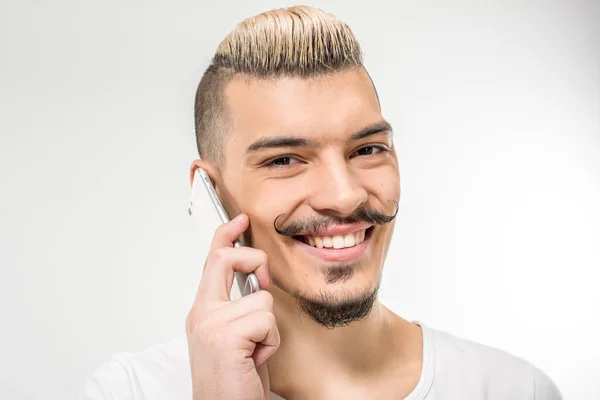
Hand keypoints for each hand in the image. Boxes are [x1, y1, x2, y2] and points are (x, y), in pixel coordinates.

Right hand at [185, 214, 279, 399]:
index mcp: (203, 311)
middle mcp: (202, 313)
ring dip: (268, 328)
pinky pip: (267, 321)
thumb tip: (259, 283)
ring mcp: (211, 323)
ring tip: (254, 350)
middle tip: (261, 281)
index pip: (212, 260)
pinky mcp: (225, 336)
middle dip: (253, 260)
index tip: (239, 220)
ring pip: (262, 299)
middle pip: (227, 259)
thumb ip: (239, 308)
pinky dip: (270, 342)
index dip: (226, 235)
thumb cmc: (232, 379)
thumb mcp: (236, 337)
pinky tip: (255, 359)